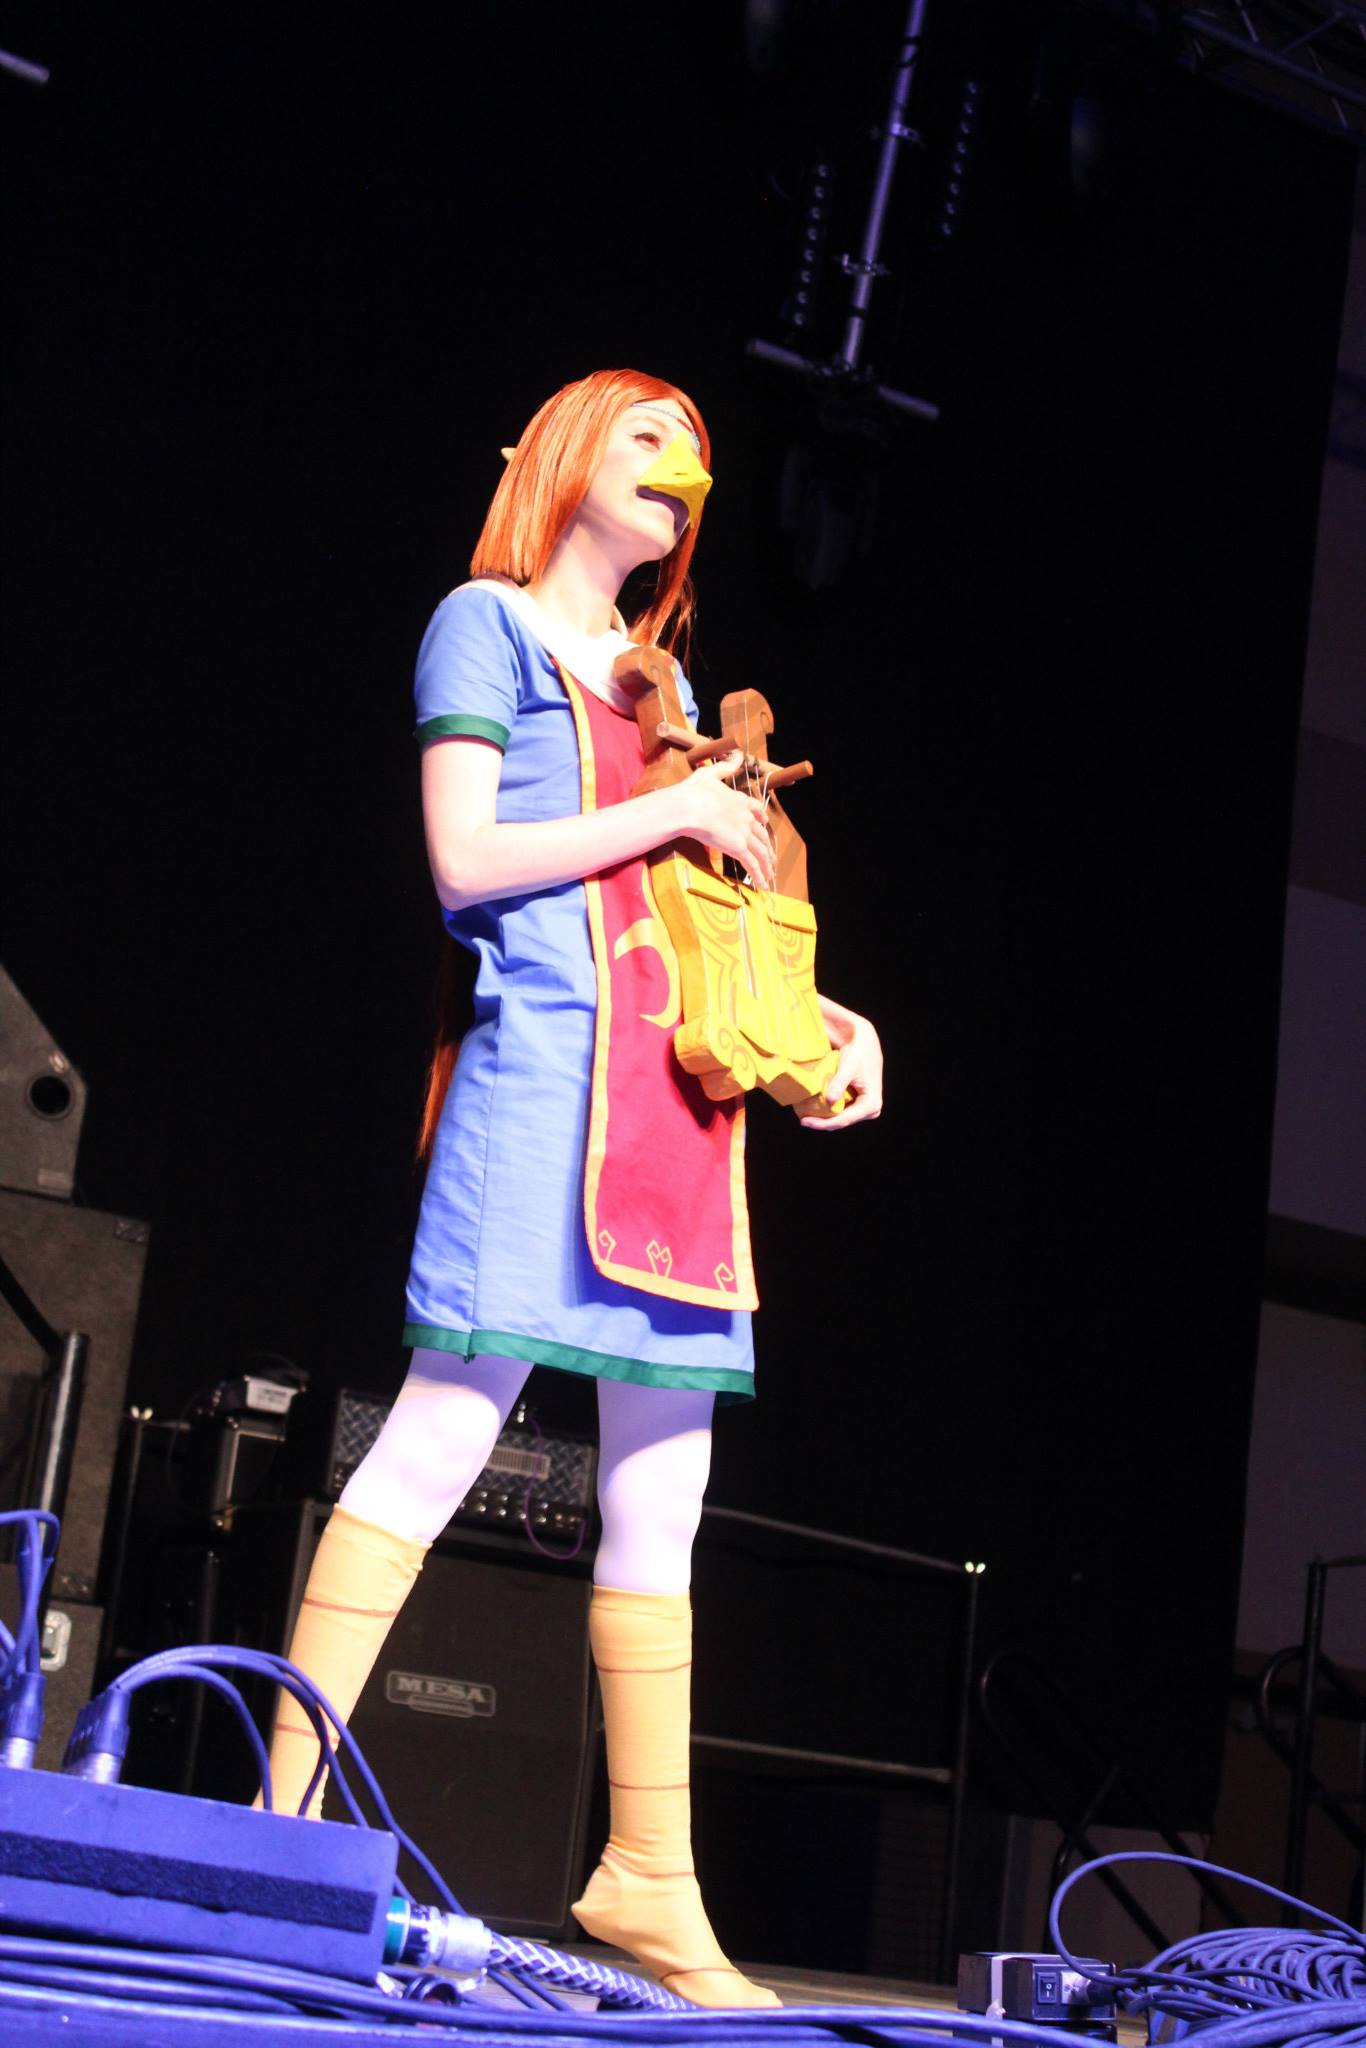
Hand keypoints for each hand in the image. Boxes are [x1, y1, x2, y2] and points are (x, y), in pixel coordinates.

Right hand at [680, 753, 775, 888]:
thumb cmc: (693, 792)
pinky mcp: (738, 847)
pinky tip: (762, 885)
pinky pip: (752, 864)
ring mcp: (743, 833)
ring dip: (766, 864)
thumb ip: (725, 767)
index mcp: (739, 800)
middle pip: (762, 834)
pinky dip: (759, 875)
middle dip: (767, 847)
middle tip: (770, 857)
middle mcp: (746, 817)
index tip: (764, 823)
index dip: (761, 818)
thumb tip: (737, 756)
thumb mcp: (709, 774)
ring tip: (769, 874)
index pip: (756, 810)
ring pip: (761, 851)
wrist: (688, 807)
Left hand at [800, 996, 883, 1130]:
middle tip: (803, 1121)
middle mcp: (871, 1109)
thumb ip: (839, 1083)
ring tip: (806, 1117)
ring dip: (824, 1119)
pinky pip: (842, 1112)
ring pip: (841, 1119)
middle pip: (842, 1122)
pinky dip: (828, 1111)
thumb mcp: (848, 1067)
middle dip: (822, 1123)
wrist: (865, 1042)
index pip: (845, 1119)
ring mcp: (864, 1108)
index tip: (804, 1121)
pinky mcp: (858, 1103)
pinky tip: (814, 1109)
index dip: (823, 1123)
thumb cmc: (858, 1052)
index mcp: (871, 1104)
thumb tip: (830, 1101)